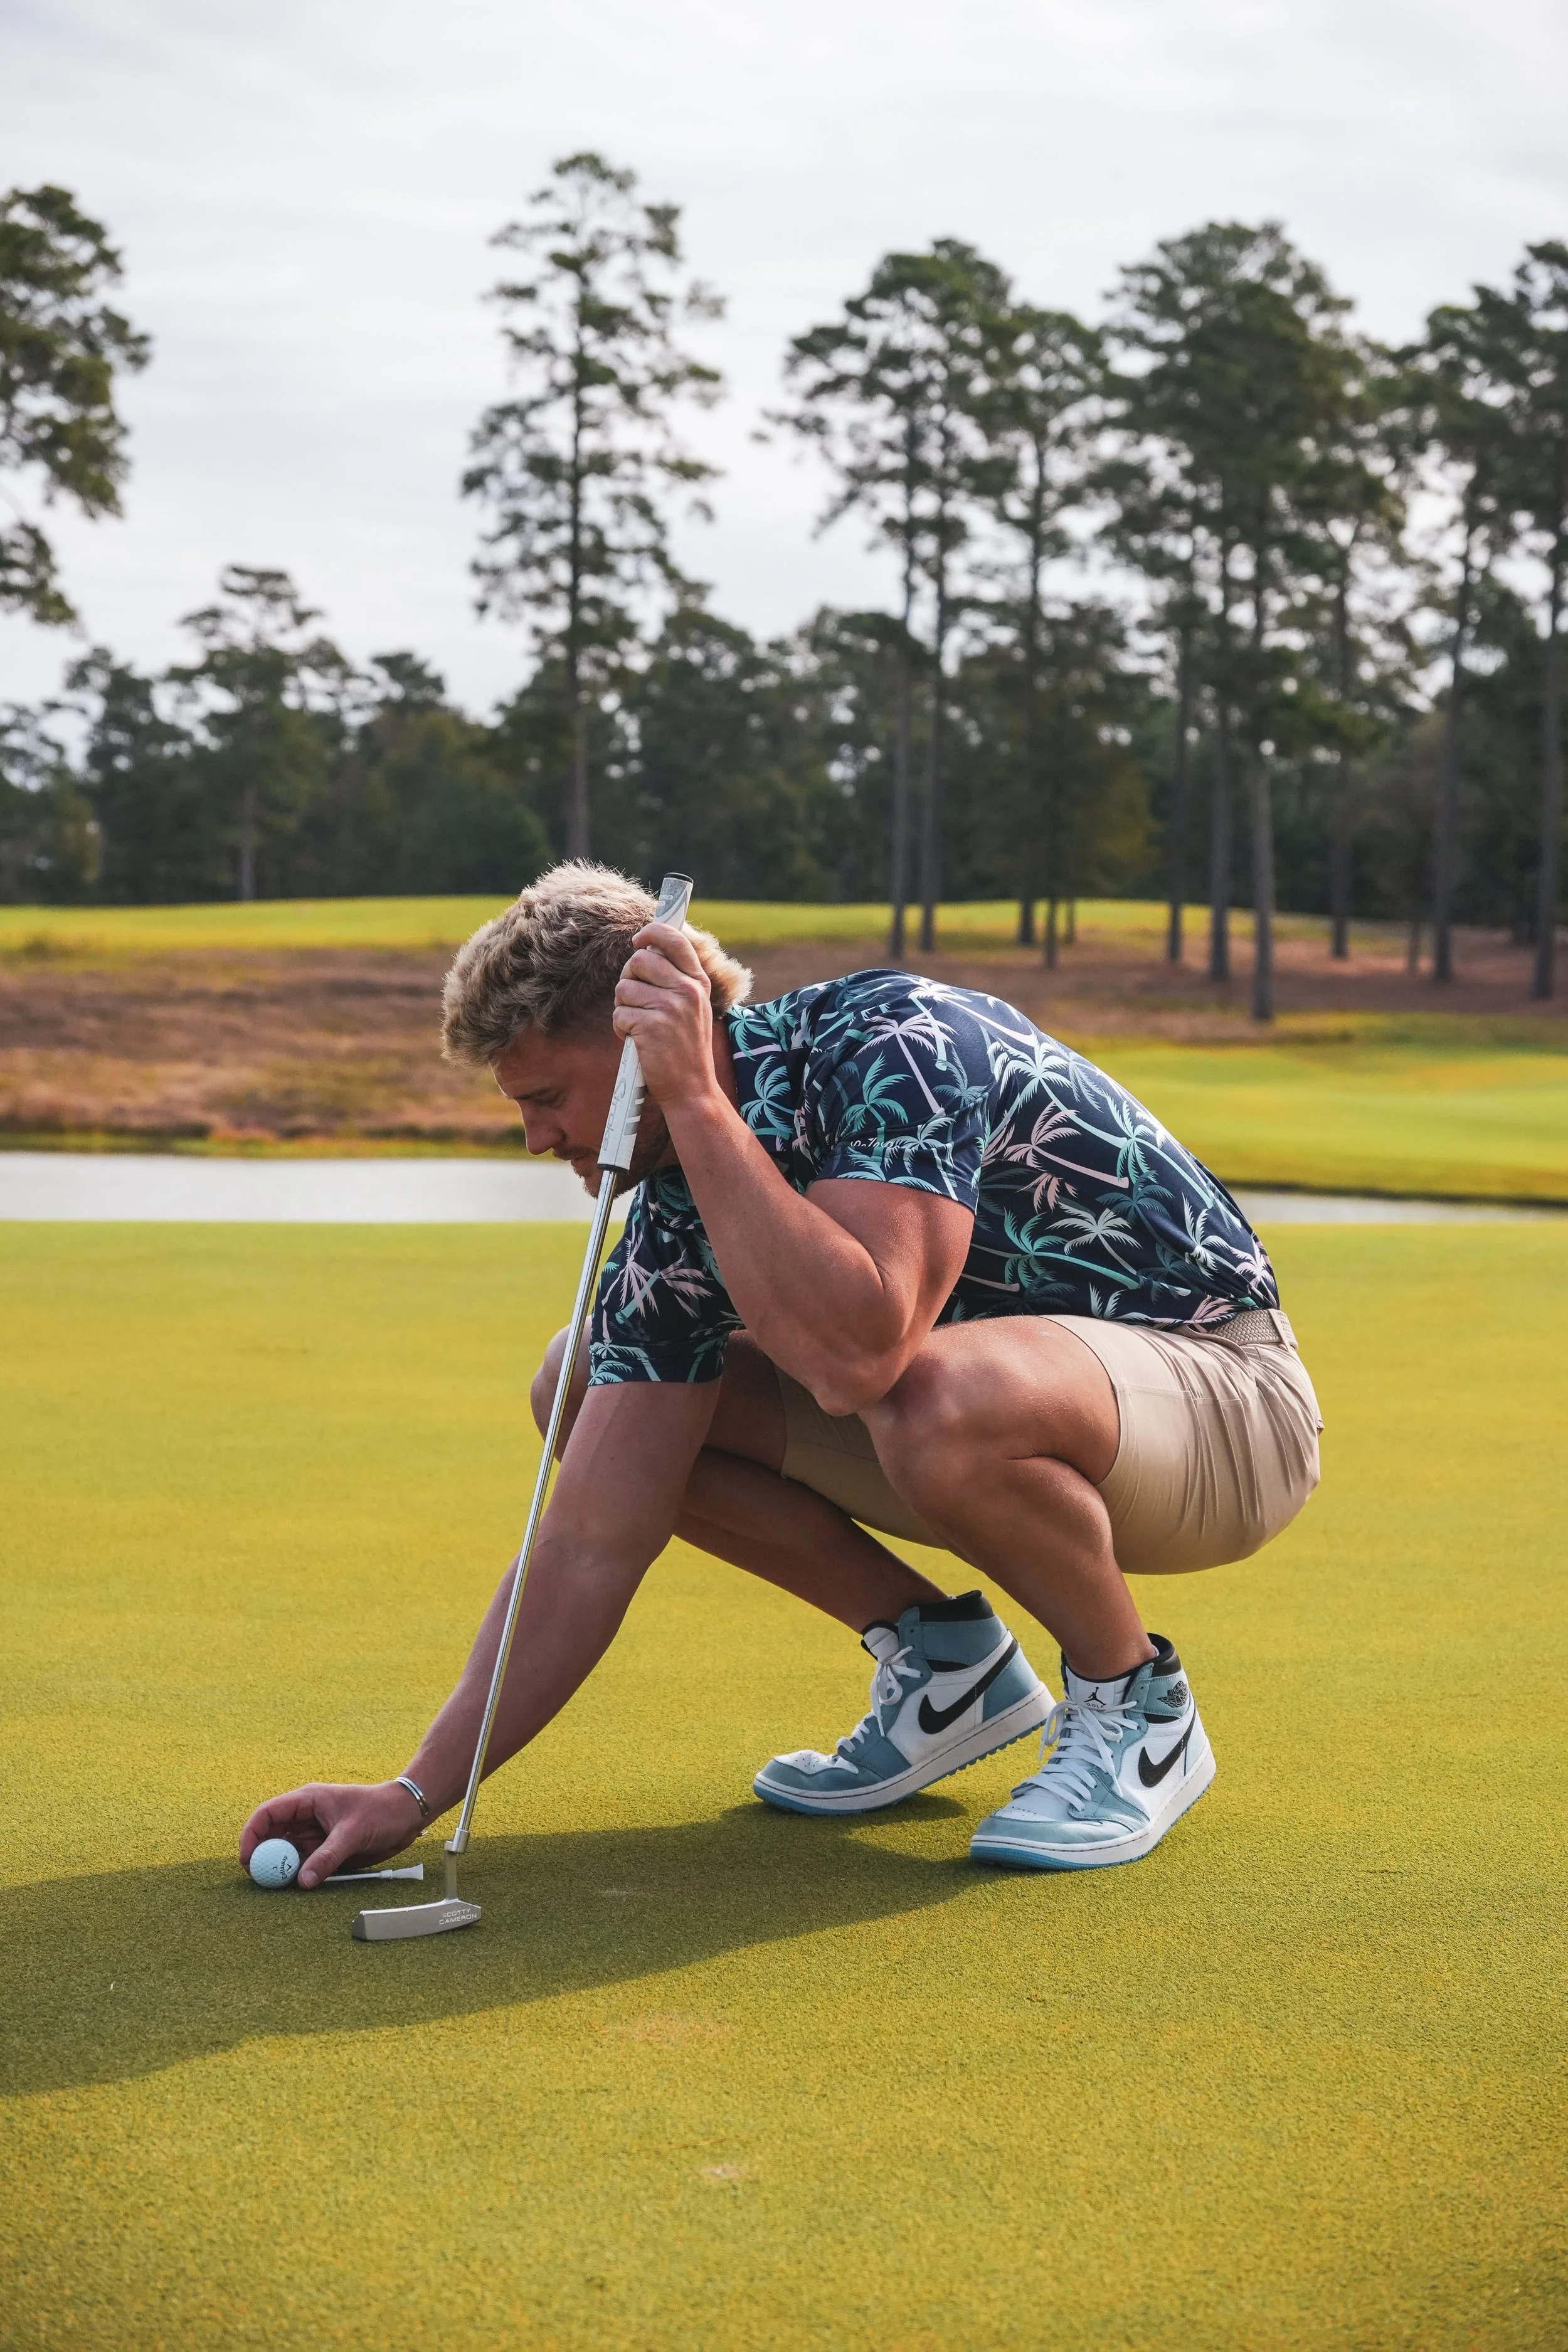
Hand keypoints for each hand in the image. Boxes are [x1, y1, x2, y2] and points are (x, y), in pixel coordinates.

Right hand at [239, 1779, 423, 1888]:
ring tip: (278, 1886)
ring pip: (286, 1852)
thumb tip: (301, 1881)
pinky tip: (297, 1885)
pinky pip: (303, 1863)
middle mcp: (306, 1817)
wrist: (407, 1814)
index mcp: (307, 1800)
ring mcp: (314, 1834)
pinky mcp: (324, 1850)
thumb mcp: (353, 1832)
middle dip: (262, 1856)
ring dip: (280, 1868)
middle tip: (259, 1879)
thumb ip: (327, 1857)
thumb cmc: (382, 1811)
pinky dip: (297, 1874)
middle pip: (272, 1836)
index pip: (267, 1814)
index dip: (251, 1835)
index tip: (246, 1859)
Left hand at [613, 920, 716, 1111]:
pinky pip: (619, 1014)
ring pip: (624, 988)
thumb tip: (645, 950)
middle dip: (629, 979)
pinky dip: (621, 1029)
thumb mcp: (693, 1007)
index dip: (652, 932)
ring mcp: (670, 1007)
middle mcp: (687, 990)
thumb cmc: (685, 1048)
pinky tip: (638, 1042)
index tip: (639, 939)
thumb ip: (676, 979)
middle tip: (636, 1000)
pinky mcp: (651, 1026)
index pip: (675, 939)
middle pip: (639, 960)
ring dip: (624, 1008)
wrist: (691, 1089)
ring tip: (640, 1026)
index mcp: (698, 982)